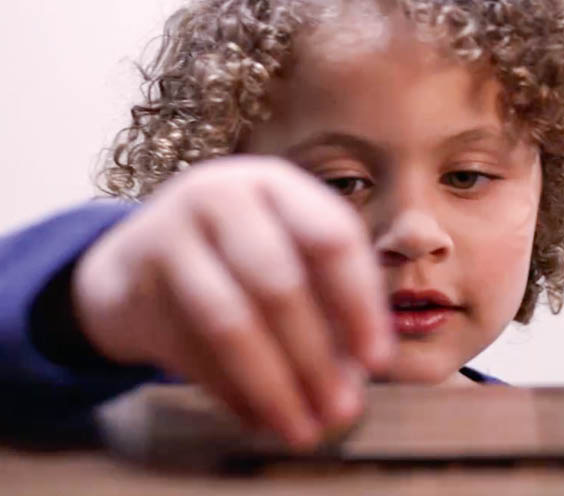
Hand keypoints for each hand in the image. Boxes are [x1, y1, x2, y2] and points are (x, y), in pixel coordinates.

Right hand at [72, 156, 392, 447]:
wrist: (135, 263)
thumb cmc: (237, 262)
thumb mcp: (286, 256)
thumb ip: (328, 307)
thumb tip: (355, 381)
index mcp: (277, 184)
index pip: (332, 239)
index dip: (359, 303)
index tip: (377, 360)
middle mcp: (223, 194)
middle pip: (280, 283)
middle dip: (316, 357)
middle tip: (342, 410)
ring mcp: (171, 231)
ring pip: (231, 321)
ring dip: (273, 386)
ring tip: (302, 431)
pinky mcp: (133, 277)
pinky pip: (190, 348)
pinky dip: (231, 393)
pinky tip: (259, 420)